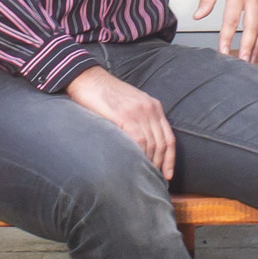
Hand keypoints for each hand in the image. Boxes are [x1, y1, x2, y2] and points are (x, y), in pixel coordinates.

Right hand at [66, 66, 175, 180]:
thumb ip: (139, 118)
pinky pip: (139, 141)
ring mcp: (138, 112)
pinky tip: (135, 165)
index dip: (170, 159)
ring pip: (152, 145)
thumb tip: (141, 143)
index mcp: (154, 106)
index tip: (167, 175)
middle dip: (160, 165)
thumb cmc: (104, 93)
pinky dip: (139, 155)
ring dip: (149, 163)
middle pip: (162, 144)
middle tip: (154, 180)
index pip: (169, 138)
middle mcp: (150, 109)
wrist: (87, 78)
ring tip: (143, 176)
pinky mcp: (125, 116)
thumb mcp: (129, 103)